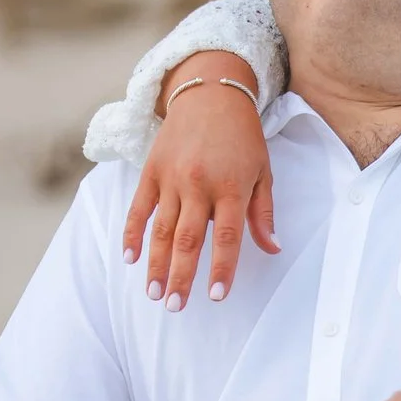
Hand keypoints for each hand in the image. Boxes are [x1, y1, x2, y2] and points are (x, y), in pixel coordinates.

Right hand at [123, 64, 276, 309]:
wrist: (210, 93)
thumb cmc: (242, 137)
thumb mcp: (262, 172)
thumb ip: (262, 213)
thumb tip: (272, 248)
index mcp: (231, 187)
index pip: (226, 237)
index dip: (221, 269)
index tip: (215, 296)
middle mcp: (199, 184)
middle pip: (188, 240)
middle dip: (181, 277)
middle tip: (175, 306)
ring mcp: (171, 178)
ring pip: (161, 230)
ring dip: (156, 265)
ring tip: (153, 293)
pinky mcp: (151, 171)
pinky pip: (138, 208)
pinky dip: (132, 234)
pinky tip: (129, 259)